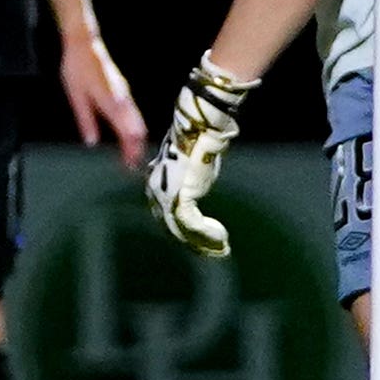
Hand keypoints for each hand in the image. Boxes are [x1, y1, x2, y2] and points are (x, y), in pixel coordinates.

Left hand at [59, 28, 151, 162]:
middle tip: (134, 168)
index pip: (125, 132)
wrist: (84, 44)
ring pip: (137, 121)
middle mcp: (122, 99)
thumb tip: (92, 142)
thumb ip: (85, 119)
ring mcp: (125, 94)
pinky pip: (134, 113)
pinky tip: (132, 136)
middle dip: (137, 148)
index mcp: (110, 102)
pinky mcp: (123, 91)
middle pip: (136, 128)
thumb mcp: (76, 96)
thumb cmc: (76, 69)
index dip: (130, 150)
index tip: (130, 166)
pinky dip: (135, 128)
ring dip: (137, 140)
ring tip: (134, 156)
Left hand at [147, 58, 253, 259]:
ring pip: (182, 228)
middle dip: (196, 241)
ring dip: (203, 242)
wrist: (200, 128)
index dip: (186, 231)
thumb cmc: (200, 141)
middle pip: (174, 225)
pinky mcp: (178, 196)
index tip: (205, 239)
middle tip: (216, 251)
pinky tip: (222, 239)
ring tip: (221, 249)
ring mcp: (164, 194)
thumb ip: (190, 179)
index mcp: (157, 182)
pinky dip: (207, 234)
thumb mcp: (194, 165)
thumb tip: (194, 188)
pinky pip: (192, 224)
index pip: (168, 213)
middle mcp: (156, 190)